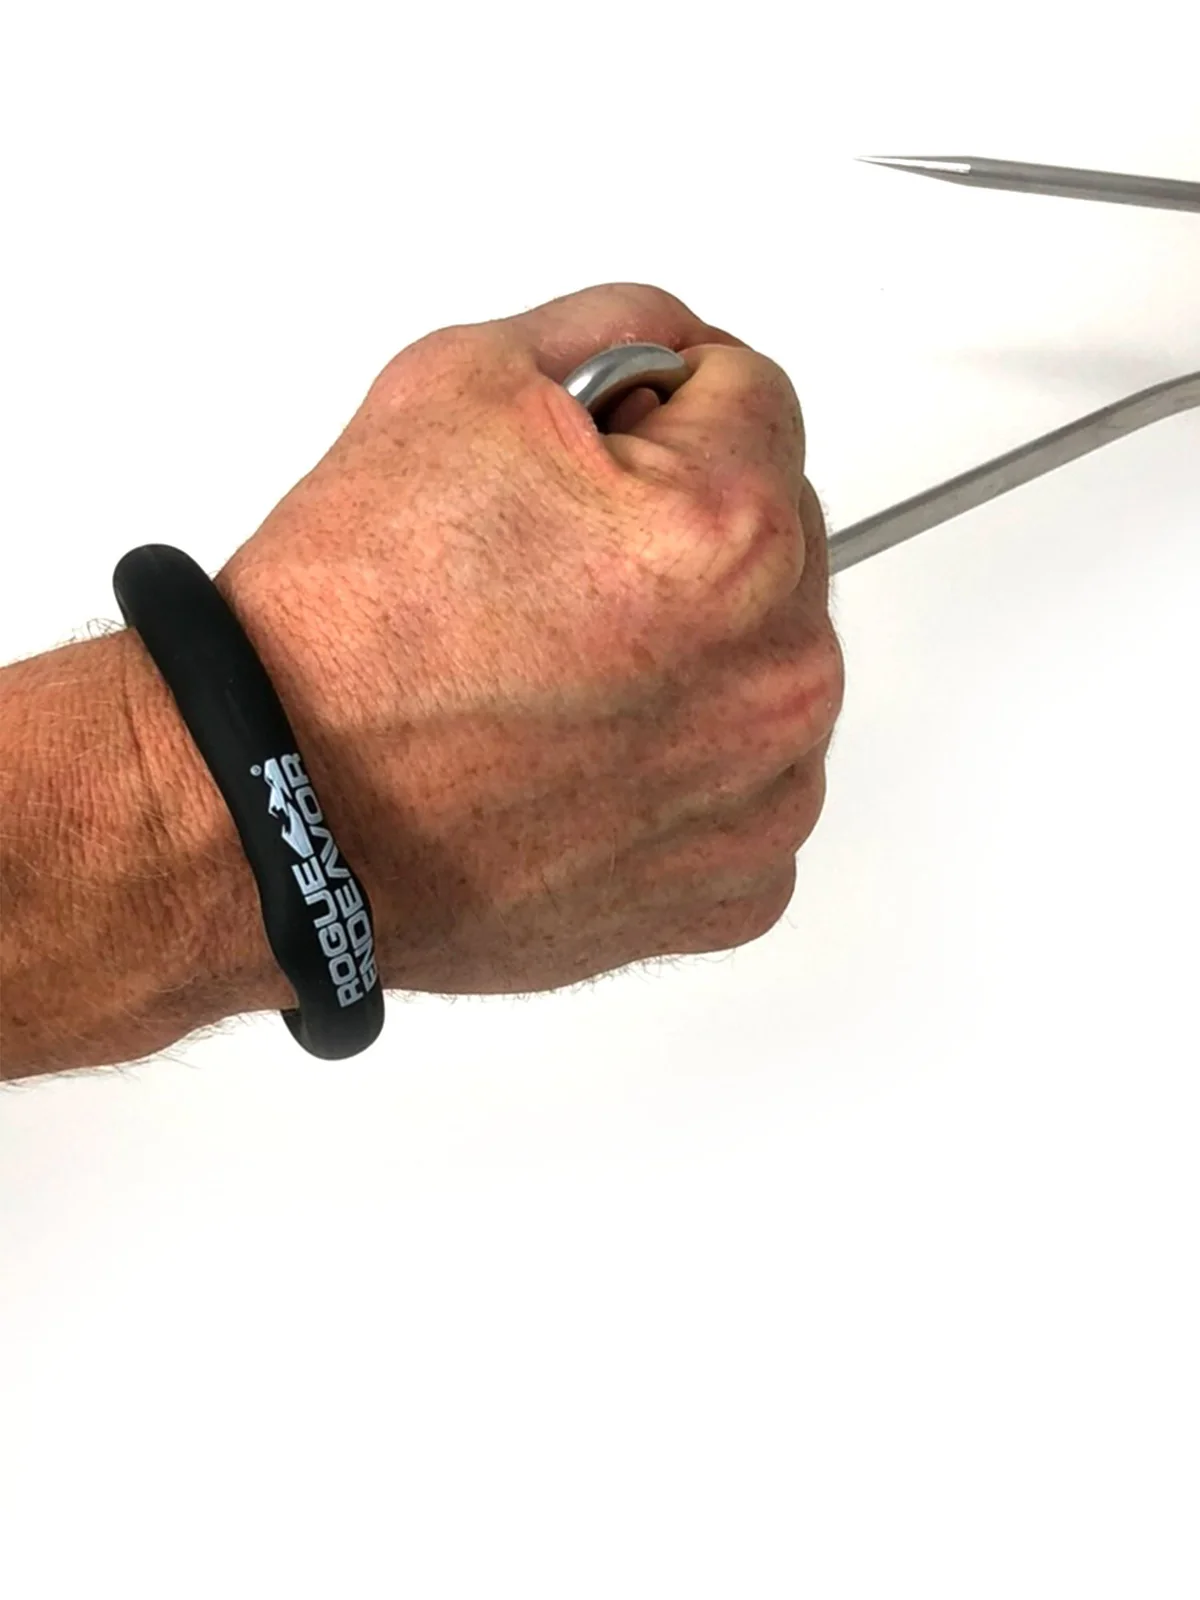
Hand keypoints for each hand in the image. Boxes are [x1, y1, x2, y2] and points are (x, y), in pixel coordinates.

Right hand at [216, 283, 843, 997]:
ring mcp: (766, 797)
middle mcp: (779, 675)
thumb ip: (611, 329)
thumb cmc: (351, 632)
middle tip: (555, 580)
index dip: (656, 410)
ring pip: (768, 664)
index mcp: (734, 535)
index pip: (754, 397)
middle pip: (777, 535)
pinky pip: (748, 784)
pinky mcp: (736, 886)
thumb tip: (673, 351)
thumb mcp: (460, 381)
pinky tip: (588, 759)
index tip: (593, 462)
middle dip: (686, 531)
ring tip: (561, 677)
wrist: (282, 809)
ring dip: (697, 653)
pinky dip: (686, 768)